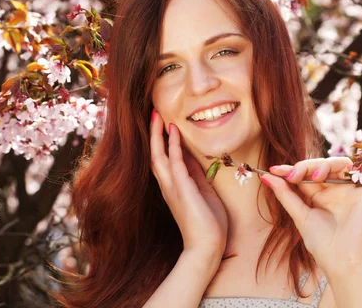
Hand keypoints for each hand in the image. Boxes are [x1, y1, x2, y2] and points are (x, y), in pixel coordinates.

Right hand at [150, 110, 227, 257]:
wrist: (207, 247)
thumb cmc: (207, 224)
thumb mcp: (202, 193)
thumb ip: (196, 176)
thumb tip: (193, 158)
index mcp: (173, 188)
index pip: (163, 159)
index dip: (161, 141)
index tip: (163, 123)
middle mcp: (168, 186)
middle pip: (155, 155)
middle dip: (154, 134)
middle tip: (154, 113)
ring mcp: (172, 188)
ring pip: (159, 156)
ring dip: (158, 135)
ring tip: (158, 116)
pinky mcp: (182, 190)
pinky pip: (175, 163)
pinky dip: (173, 146)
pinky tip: (174, 132)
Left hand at [261, 157, 361, 272]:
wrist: (344, 261)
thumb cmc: (322, 244)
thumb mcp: (300, 216)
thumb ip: (285, 195)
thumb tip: (266, 177)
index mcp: (320, 196)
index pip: (305, 175)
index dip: (291, 169)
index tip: (274, 170)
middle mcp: (336, 190)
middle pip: (321, 165)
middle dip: (305, 166)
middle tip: (293, 175)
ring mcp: (352, 189)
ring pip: (340, 163)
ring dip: (324, 164)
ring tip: (314, 177)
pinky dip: (356, 165)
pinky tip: (342, 171)